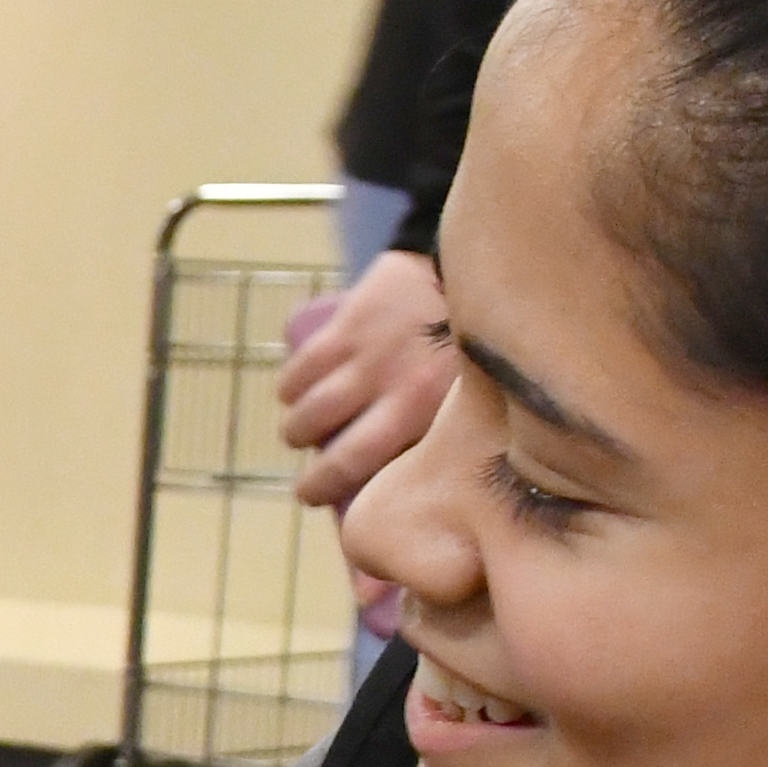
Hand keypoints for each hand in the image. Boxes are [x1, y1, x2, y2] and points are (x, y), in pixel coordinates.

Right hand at [273, 249, 449, 512]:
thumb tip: (420, 484)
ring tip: (299, 435)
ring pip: (309, 406)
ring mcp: (366, 352)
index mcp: (423, 411)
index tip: (314, 498)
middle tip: (307, 487)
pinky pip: (302, 365)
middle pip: (330, 443)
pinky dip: (290, 385)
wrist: (474, 269)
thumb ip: (448, 436)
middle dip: (312, 475)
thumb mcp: (473, 400)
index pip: (358, 464)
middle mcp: (391, 385)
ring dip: (297, 428)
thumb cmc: (477, 348)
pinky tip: (291, 394)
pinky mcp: (348, 321)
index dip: (327, 487)